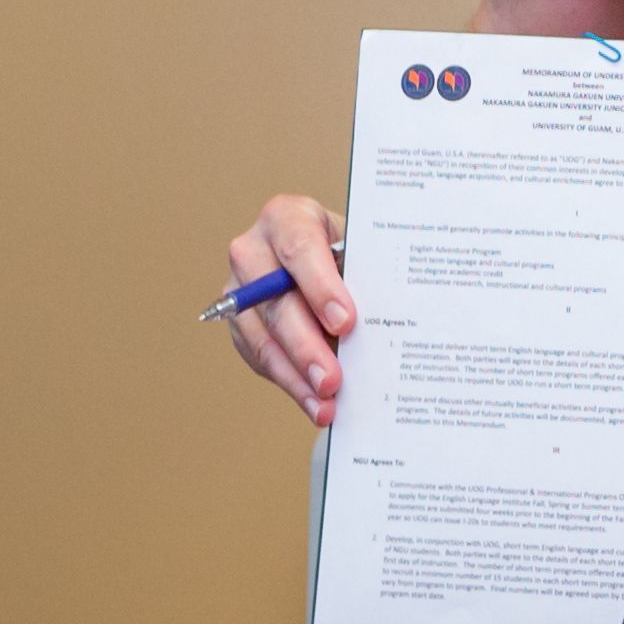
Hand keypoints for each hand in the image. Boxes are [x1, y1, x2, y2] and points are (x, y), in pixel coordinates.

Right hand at [223, 194, 352, 425]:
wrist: (325, 255)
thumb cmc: (349, 249)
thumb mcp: (359, 249)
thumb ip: (362, 277)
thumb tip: (384, 323)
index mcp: (287, 218)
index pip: (299, 249)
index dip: (321, 287)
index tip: (346, 322)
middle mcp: (253, 250)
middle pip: (277, 303)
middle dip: (307, 346)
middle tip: (332, 380)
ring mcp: (240, 290)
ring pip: (264, 339)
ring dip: (297, 376)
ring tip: (325, 405)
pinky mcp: (239, 323)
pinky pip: (261, 358)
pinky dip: (291, 383)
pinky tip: (314, 403)